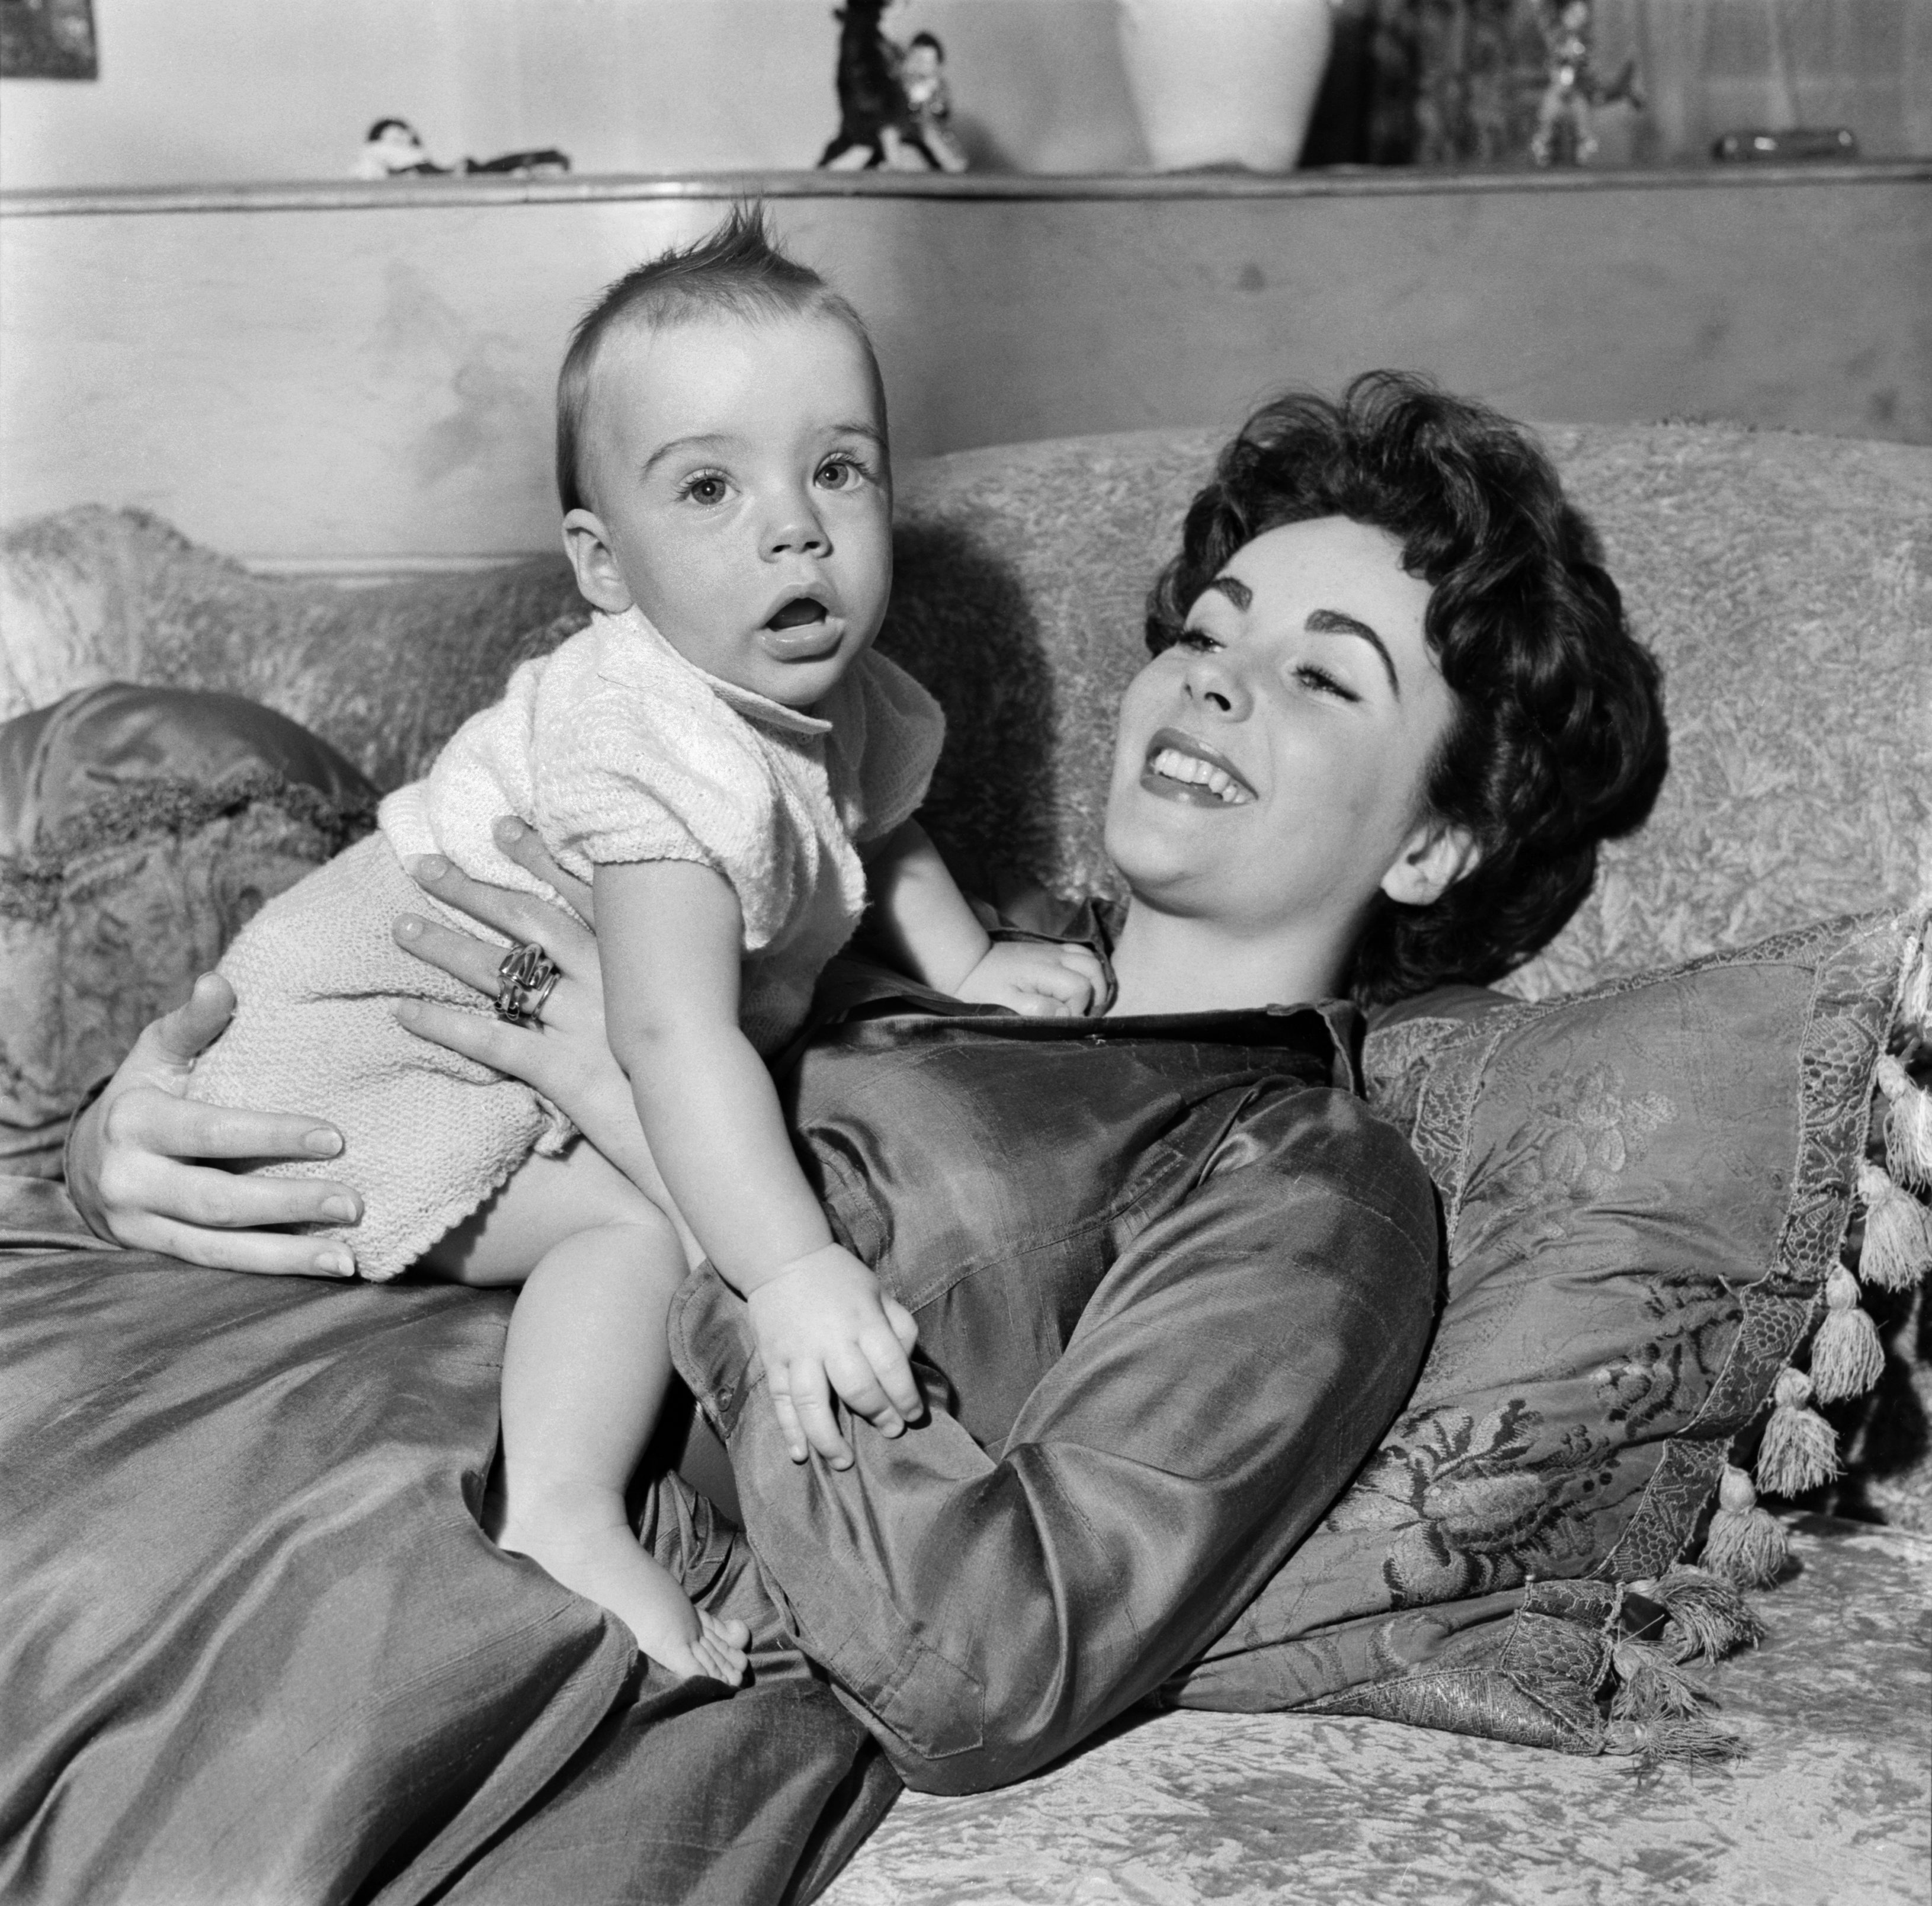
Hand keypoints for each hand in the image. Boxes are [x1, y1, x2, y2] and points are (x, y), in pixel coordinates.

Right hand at [65, 973, 362, 1273]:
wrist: (89, 1159)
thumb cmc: (146, 1092)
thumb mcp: (159, 1052)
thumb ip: (195, 1023)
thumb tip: (220, 983)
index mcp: (136, 1121)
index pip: (212, 1131)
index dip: (272, 1137)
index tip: (335, 1138)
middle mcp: (131, 1179)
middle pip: (217, 1200)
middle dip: (288, 1204)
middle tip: (354, 1203)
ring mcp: (138, 1224)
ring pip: (216, 1249)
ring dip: (285, 1256)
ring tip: (346, 1259)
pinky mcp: (153, 1253)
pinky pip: (213, 1267)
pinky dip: (268, 1271)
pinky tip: (320, 1269)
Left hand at [393, 822, 698, 1254]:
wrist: (721, 1133)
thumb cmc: (723, 1070)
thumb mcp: (718, 1001)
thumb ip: (688, 969)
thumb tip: (678, 942)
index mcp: (639, 957)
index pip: (581, 891)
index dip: (538, 857)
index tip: (500, 827)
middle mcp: (608, 978)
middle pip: (528, 920)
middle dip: (473, 889)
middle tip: (423, 864)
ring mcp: (584, 1023)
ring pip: (501, 973)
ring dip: (446, 946)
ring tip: (401, 925)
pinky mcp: (566, 1072)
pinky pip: (492, 1042)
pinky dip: (445, 1026)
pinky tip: (404, 1013)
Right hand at [745, 1244, 921, 1467]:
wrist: (783, 1258)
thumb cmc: (839, 1278)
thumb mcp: (879, 1291)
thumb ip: (899, 1326)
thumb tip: (908, 1367)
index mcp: (864, 1320)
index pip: (891, 1367)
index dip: (906, 1397)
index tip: (913, 1416)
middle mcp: (832, 1339)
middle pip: (858, 1388)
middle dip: (878, 1415)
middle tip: (890, 1431)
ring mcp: (798, 1352)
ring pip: (813, 1403)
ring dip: (830, 1438)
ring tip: (844, 1462)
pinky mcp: (773, 1360)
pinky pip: (780, 1401)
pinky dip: (789, 1431)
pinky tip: (800, 1454)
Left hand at [955, 939, 1103, 1018]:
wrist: (969, 962)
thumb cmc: (984, 987)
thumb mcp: (1005, 1004)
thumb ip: (1037, 1009)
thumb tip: (1066, 1013)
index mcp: (1044, 970)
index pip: (1081, 988)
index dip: (1078, 1008)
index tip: (1061, 1020)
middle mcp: (1054, 956)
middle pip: (1094, 969)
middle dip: (1095, 994)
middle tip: (1082, 1014)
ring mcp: (1054, 950)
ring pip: (1091, 959)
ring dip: (1095, 981)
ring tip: (1085, 1002)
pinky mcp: (1051, 950)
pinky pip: (1080, 953)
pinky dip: (1086, 969)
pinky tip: (1078, 985)